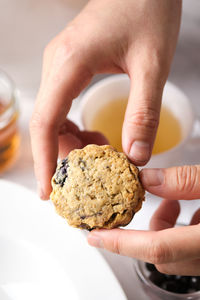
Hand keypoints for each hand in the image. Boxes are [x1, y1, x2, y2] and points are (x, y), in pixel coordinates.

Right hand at [30, 0, 180, 198]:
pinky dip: (76, 129)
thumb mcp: (152, 65)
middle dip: (65, 155)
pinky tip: (97, 137)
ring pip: (54, 117)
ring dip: (73, 143)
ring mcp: (61, 66)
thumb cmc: (147, 10)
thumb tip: (136, 155)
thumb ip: (144, 113)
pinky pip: (63, 107)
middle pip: (48, 124)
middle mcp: (57, 65)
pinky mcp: (71, 68)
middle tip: (91, 177)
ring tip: (102, 154)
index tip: (47, 189)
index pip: (46, 121)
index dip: (44, 159)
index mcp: (69, 63)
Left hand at [88, 165, 199, 274]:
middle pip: (163, 255)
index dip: (121, 243)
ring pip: (175, 254)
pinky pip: (189, 248)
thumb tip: (148, 179)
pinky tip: (188, 207)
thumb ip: (185, 180)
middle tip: (134, 209)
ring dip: (164, 228)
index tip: (96, 237)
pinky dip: (180, 231)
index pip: (157, 248)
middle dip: (143, 232)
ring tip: (171, 200)